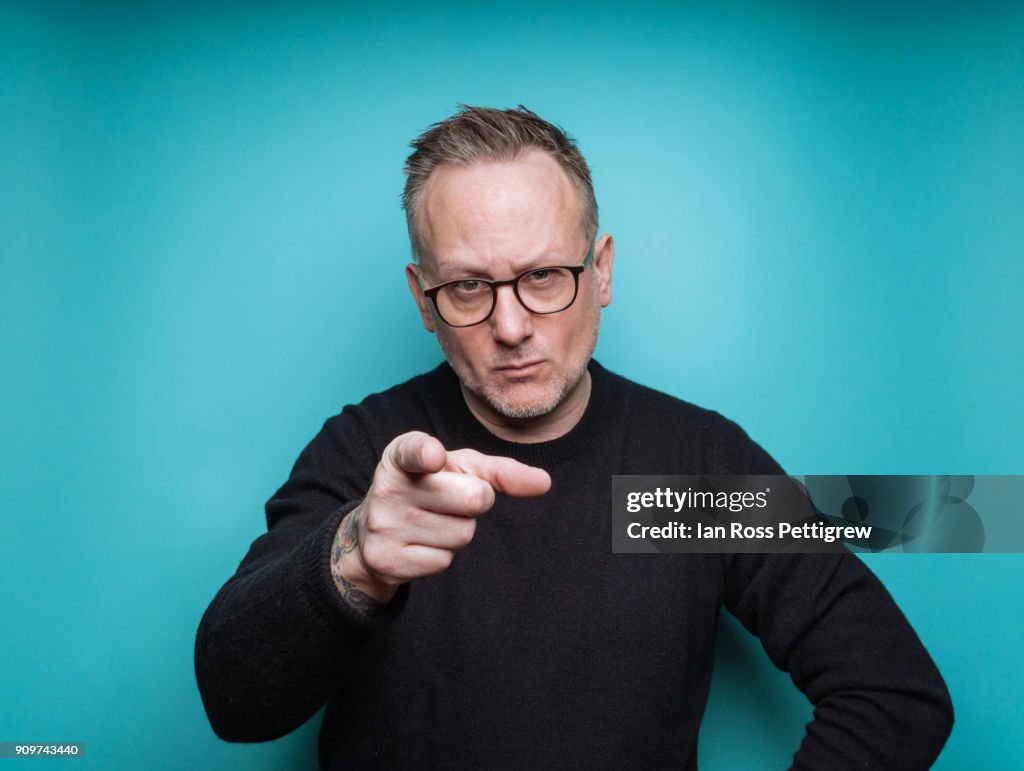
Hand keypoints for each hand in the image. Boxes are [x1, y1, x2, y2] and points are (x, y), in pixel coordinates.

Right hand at [330, 431, 550, 609]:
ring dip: (459, 530)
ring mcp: (383, 525)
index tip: (434, 456)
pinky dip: (442, 555)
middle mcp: (387, 487)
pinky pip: (444, 561)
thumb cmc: (431, 488)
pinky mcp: (386, 560)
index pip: (415, 451)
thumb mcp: (460, 470)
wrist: (373, 531)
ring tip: (432, 521)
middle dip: (476, 501)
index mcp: (402, 455)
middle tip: (451, 499)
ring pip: (462, 534)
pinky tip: (421, 543)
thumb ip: (501, 471)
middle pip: (472, 498)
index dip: (427, 453)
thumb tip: (545, 482)